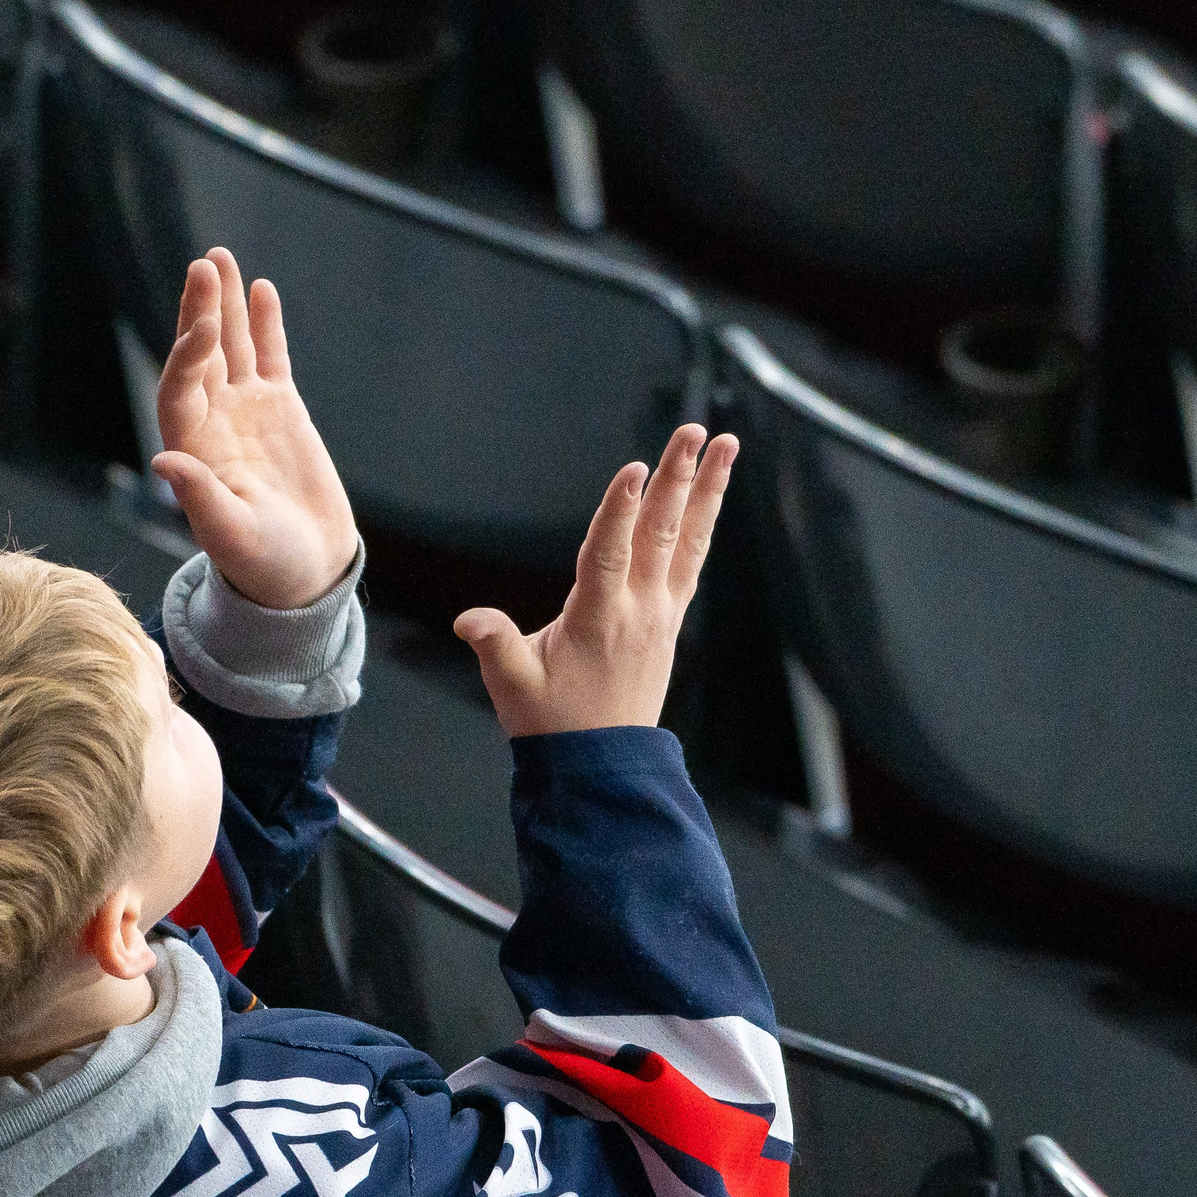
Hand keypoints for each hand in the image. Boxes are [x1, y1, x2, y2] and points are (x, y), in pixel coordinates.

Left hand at [151, 248, 359, 609]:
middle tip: (203, 265)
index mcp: (192, 450)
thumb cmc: (263, 564)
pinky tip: (261, 290)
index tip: (202, 328)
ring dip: (225, 305)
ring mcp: (246, 411)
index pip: (179, 390)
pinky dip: (265, 325)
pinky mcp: (280, 409)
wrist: (304, 570)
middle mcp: (212, 422)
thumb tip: (164, 461)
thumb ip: (201, 498)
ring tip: (220, 257)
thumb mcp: (232, 536)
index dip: (187, 357)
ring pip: (232, 347)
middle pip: (199, 355)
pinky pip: (269, 357)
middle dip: (199, 311)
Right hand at [454, 424, 737, 736]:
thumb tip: (469, 621)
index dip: (619, 511)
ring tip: (727, 444)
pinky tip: (711, 494)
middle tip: (693, 432)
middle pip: (661, 532)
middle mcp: (639, 610)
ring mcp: (662, 613)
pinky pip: (692, 558)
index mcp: (598, 619)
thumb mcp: (512, 684)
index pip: (609, 554)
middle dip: (676, 478)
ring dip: (707, 489)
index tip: (634, 470)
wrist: (602, 765)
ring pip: (688, 539)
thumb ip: (494, 644)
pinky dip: (704, 521)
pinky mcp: (670, 618)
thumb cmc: (552, 722)